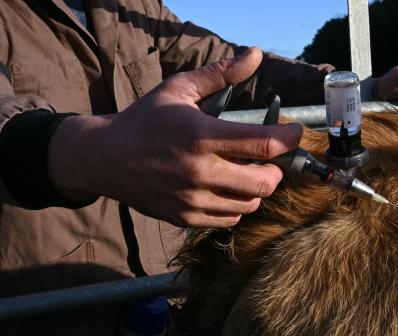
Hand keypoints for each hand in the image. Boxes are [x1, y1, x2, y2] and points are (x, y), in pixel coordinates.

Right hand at [47, 48, 302, 227]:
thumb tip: (256, 54)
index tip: (292, 133)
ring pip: (249, 205)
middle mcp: (199, 171)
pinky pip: (228, 219)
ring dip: (256, 189)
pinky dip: (236, 206)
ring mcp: (191, 199)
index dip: (289, 139)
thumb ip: (220, 74)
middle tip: (267, 159)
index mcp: (201, 135)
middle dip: (276, 170)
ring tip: (244, 172)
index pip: (264, 144)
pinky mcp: (184, 217)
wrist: (105, 158)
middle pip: (265, 183)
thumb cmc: (144, 120)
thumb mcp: (178, 89)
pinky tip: (225, 189)